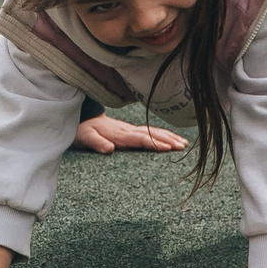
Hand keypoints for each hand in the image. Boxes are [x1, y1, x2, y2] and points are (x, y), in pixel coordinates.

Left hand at [74, 114, 188, 153]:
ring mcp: (131, 129)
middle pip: (151, 134)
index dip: (154, 143)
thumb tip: (108, 148)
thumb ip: (96, 143)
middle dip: (168, 140)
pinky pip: (151, 132)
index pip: (140, 138)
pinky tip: (174, 139)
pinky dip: (164, 134)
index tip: (168, 148)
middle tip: (182, 147)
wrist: (82, 119)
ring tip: (184, 144)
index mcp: (119, 134)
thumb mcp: (85, 138)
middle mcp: (128, 130)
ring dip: (169, 136)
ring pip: (154, 131)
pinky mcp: (132, 131)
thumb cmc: (83, 131)